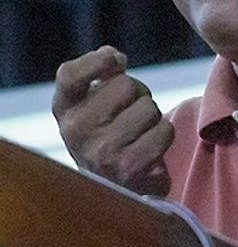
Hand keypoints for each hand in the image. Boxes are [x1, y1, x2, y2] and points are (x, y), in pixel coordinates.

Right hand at [53, 45, 173, 195]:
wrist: (111, 187)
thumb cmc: (105, 131)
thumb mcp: (92, 100)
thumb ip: (102, 70)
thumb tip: (116, 59)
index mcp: (64, 109)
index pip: (71, 74)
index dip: (98, 61)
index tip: (117, 61)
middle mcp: (76, 131)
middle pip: (125, 85)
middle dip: (137, 94)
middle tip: (128, 113)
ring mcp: (102, 152)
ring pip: (149, 108)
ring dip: (152, 117)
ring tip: (137, 132)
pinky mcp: (129, 170)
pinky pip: (164, 131)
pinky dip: (163, 136)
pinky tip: (148, 149)